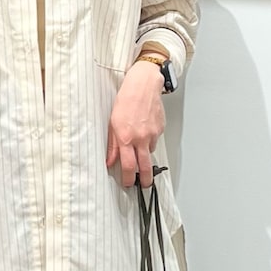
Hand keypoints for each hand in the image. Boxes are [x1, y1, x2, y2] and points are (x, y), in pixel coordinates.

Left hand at [106, 60, 164, 188]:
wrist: (143, 85)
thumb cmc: (126, 100)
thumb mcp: (112, 123)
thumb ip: (112, 144)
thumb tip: (110, 160)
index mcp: (126, 137)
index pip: (128, 166)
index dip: (128, 178)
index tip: (128, 183)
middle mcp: (141, 138)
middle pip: (145, 167)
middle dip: (145, 179)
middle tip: (144, 185)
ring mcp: (152, 134)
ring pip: (149, 152)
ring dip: (145, 153)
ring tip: (139, 143)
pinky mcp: (160, 129)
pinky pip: (155, 140)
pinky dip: (150, 139)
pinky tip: (145, 129)